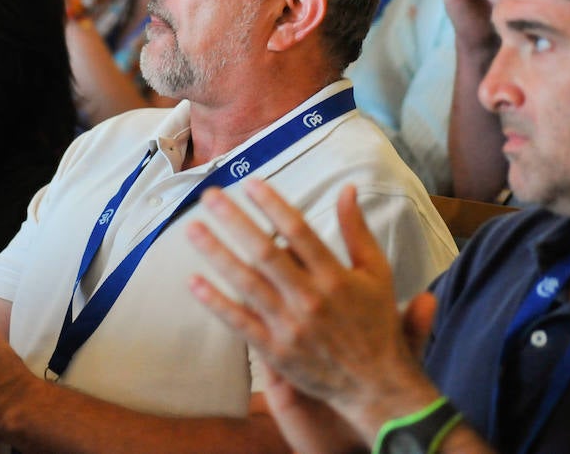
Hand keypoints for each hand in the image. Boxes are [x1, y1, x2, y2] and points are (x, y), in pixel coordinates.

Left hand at [186, 181, 439, 441]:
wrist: (376, 386)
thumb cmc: (375, 323)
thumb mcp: (377, 272)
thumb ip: (356, 230)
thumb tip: (347, 188)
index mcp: (335, 276)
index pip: (299, 231)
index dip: (272, 205)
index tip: (250, 183)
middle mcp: (311, 299)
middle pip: (266, 253)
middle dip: (235, 221)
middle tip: (209, 196)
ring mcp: (290, 327)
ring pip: (247, 284)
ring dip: (217, 254)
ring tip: (192, 229)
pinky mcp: (275, 352)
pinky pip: (240, 323)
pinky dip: (216, 303)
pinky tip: (194, 281)